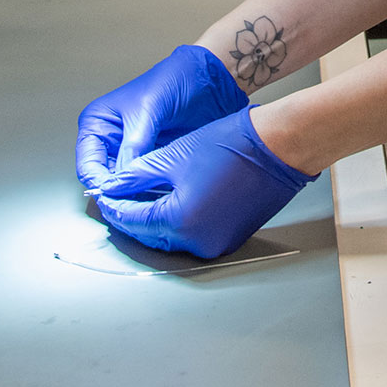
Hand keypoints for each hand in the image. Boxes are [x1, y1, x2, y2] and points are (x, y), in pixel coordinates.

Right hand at [74, 44, 247, 190]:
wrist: (207, 77)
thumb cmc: (173, 80)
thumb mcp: (149, 110)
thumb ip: (135, 144)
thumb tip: (121, 180)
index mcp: (98, 123)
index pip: (89, 164)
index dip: (99, 183)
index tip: (114, 197)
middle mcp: (110, 139)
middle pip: (104, 178)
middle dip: (116, 193)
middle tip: (131, 206)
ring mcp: (131, 150)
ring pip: (124, 183)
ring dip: (134, 194)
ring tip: (147, 204)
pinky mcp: (151, 158)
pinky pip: (144, 180)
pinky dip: (149, 189)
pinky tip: (159, 196)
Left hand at [92, 108, 316, 258]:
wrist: (280, 145)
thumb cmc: (233, 144)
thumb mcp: (175, 155)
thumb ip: (138, 175)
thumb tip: (114, 186)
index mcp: (180, 221)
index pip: (133, 220)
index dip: (115, 205)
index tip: (106, 194)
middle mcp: (198, 241)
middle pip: (151, 234)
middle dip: (133, 215)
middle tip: (120, 196)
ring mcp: (217, 243)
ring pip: (172, 236)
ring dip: (155, 219)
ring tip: (143, 196)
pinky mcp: (231, 237)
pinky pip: (194, 234)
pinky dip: (179, 220)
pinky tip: (172, 200)